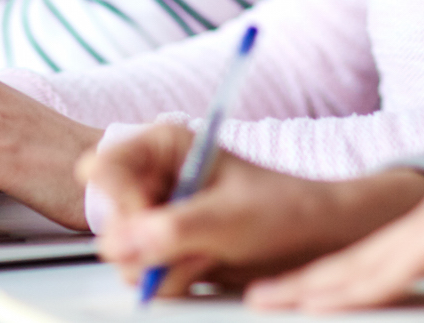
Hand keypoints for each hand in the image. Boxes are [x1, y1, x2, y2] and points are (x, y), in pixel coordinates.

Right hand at [84, 123, 423, 295]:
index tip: (145, 226)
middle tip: (191, 245)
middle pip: (109, 217)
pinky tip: (208, 264)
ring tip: (208, 252)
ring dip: (164, 264)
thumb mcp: (230, 218)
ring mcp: (157, 216)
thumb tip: (122, 244)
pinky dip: (173, 278)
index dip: (120, 203)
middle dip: (146, 241)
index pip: (105, 169)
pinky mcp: (166, 249)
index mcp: (162, 146)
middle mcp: (154, 179)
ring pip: (123, 252)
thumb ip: (173, 229)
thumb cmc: (285, 209)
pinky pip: (143, 274)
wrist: (318, 240)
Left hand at [246, 189, 423, 311]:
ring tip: (268, 303)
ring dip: (310, 289)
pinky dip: (351, 292)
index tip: (292, 296)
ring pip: (358, 266)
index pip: (369, 263)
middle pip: (351, 261)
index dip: (326, 281)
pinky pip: (388, 273)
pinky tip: (317, 305)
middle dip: (302, 283)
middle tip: (257, 298)